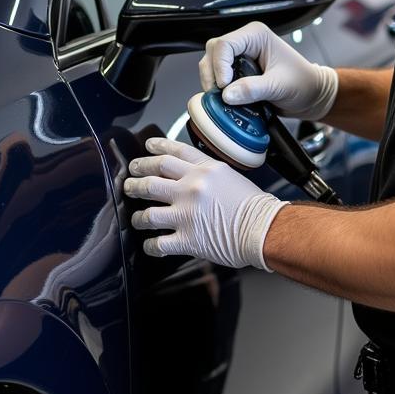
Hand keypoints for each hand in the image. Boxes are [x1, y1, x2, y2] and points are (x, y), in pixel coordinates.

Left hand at [124, 137, 285, 269]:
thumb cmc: (254, 206)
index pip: (174, 152)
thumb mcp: (230, 176)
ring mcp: (187, 214)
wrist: (265, 228)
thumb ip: (207, 172)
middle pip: (152, 178)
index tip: (146, 148)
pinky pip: (158, 243)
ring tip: (136, 217)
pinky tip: (150, 245)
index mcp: (205, 169)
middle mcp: (192, 187)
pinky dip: (150, 245)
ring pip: (148, 212)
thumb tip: (188, 173)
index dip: (156, 148)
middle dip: (135, 180)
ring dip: (138, 216)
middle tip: (130, 182)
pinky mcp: (188, 239)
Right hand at [199, 21, 337, 120]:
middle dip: (212, 73)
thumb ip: (253, 89)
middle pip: (213, 51)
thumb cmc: (303, 83)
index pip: (225, 44)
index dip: (220, 66)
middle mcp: (246, 42)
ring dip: (212, 81)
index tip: (225, 86)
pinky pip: (218, 75)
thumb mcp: (279, 86)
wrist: (311, 95)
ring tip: (222, 98)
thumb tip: (227, 94)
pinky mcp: (238, 70)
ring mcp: (240, 56)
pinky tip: (226, 99)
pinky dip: (218, 88)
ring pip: (211, 62)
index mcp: (256, 35)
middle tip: (219, 94)